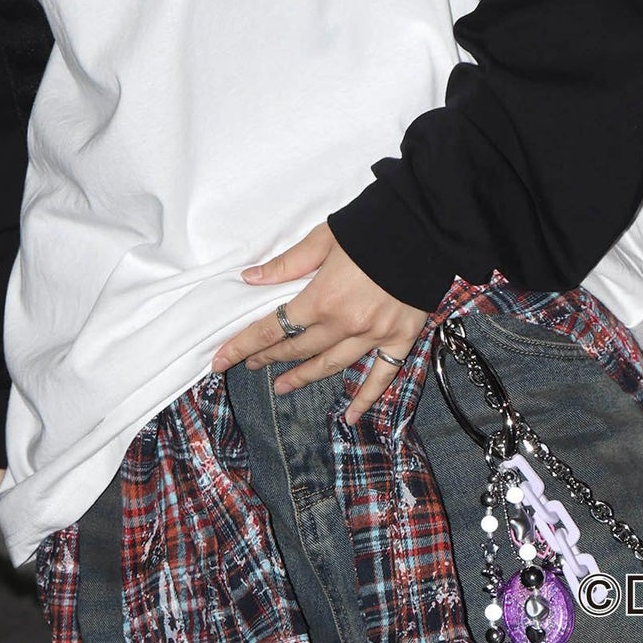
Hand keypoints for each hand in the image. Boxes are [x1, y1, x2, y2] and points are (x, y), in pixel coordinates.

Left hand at [210, 221, 428, 422]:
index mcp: (321, 299)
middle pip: (298, 349)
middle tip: (250, 364)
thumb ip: (286, 264)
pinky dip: (365, 398)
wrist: (421, 226)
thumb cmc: (368, 227)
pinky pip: (380, 377)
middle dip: (269, 357)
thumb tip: (250, 279)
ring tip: (283, 386)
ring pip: (331, 365)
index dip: (243, 345)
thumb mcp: (322, 239)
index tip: (220, 360)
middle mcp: (344, 325)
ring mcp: (373, 336)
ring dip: (303, 377)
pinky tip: (350, 416)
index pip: (272, 329)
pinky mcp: (400, 339)